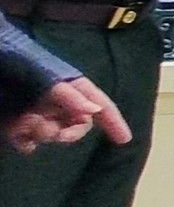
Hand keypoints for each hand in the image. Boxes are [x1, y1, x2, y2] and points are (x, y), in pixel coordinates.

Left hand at [4, 77, 128, 153]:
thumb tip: (95, 111)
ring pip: (51, 134)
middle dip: (66, 133)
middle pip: (76, 126)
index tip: (124, 139)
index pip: (100, 107)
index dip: (113, 122)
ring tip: (23, 122)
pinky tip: (16, 134)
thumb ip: (71, 96)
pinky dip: (24, 141)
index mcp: (72, 89)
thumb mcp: (48, 79)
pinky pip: (28, 142)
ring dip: (40, 132)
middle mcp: (58, 103)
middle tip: (55, 133)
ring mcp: (39, 113)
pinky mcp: (19, 124)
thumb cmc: (21, 64)